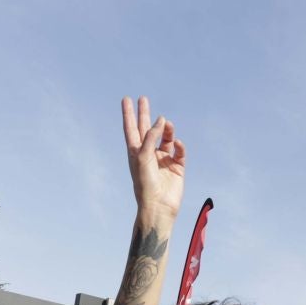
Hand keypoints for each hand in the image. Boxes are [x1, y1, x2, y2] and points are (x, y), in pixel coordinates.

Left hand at [122, 96, 185, 222]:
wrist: (158, 206)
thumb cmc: (145, 183)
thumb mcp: (143, 156)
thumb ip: (151, 136)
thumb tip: (162, 119)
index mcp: (136, 152)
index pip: (131, 129)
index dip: (128, 114)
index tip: (126, 99)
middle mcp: (149, 154)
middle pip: (147, 129)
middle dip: (145, 115)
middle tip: (143, 99)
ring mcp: (163, 160)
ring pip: (166, 138)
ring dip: (166, 130)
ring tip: (167, 124)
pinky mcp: (177, 167)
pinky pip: (179, 151)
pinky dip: (179, 145)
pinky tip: (177, 143)